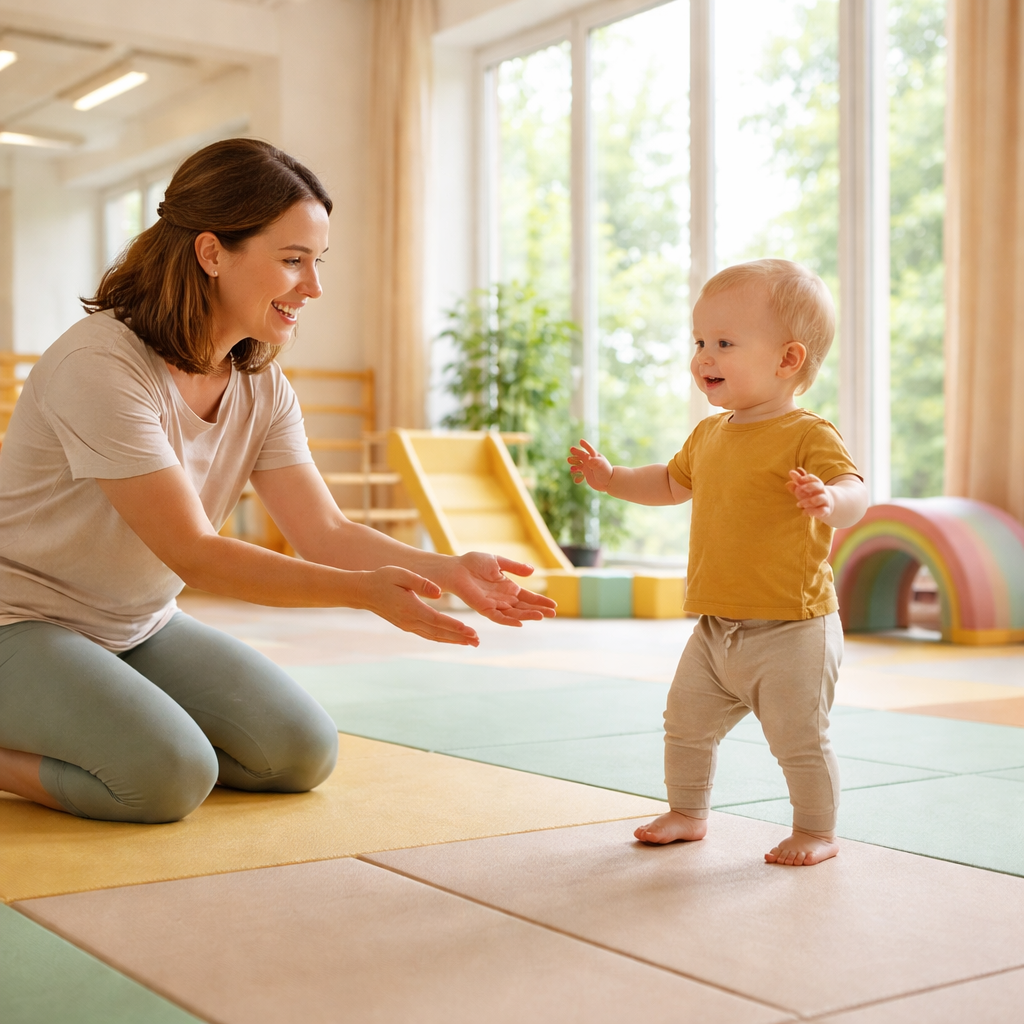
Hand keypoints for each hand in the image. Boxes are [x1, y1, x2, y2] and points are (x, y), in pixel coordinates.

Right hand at [356, 566, 479, 645]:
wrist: (364, 591)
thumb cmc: (383, 579)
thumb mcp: (402, 574)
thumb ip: (421, 583)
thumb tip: (439, 593)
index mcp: (410, 608)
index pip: (437, 620)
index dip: (454, 626)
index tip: (470, 631)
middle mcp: (410, 621)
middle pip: (439, 632)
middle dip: (459, 637)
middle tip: (477, 641)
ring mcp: (408, 625)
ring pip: (434, 636)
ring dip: (453, 640)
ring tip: (471, 643)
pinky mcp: (407, 626)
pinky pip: (428, 634)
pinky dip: (442, 637)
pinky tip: (453, 638)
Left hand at [440, 551, 556, 627]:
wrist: (456, 567)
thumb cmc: (473, 563)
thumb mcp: (498, 562)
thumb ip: (515, 567)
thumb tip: (532, 571)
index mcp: (508, 587)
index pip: (528, 597)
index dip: (540, 601)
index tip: (554, 605)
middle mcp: (503, 598)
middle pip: (524, 607)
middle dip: (539, 610)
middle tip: (553, 613)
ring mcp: (495, 604)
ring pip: (515, 614)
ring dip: (528, 615)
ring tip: (542, 616)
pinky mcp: (484, 608)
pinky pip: (498, 617)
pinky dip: (509, 621)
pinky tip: (521, 622)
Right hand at [567, 439, 612, 490]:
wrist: (608, 482)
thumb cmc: (606, 472)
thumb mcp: (600, 466)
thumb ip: (594, 462)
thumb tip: (588, 458)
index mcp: (595, 457)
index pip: (590, 450)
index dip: (585, 445)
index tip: (581, 441)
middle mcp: (591, 461)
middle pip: (582, 455)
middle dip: (576, 453)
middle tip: (571, 449)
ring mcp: (588, 467)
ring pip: (579, 463)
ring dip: (574, 462)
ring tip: (569, 461)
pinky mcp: (586, 474)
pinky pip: (579, 472)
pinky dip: (576, 473)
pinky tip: (574, 475)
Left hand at [786, 468, 834, 519]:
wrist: (826, 506)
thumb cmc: (811, 495)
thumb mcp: (803, 488)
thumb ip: (797, 482)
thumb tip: (791, 472)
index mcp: (817, 484)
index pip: (813, 478)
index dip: (806, 478)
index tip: (799, 479)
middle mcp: (822, 491)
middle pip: (818, 485)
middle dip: (809, 486)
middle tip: (797, 490)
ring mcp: (825, 500)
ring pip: (820, 498)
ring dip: (808, 501)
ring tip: (798, 504)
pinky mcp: (826, 510)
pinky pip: (822, 510)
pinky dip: (812, 512)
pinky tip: (803, 513)